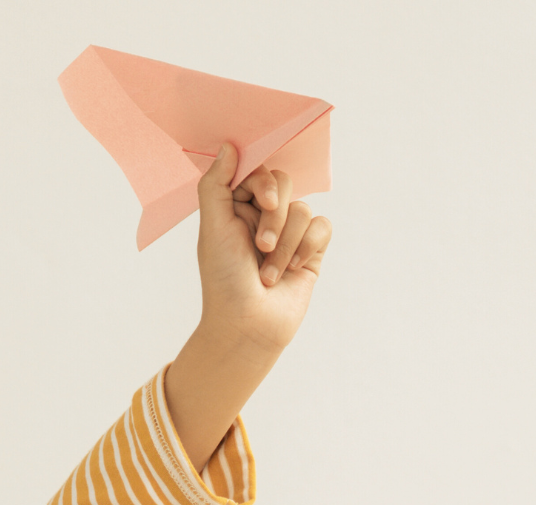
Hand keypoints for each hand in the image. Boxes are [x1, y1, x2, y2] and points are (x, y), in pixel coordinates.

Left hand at [163, 143, 331, 472]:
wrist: (247, 327)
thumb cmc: (224, 281)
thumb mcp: (213, 228)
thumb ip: (217, 183)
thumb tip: (229, 144)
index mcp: (237, 207)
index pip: (259, 171)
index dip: (264, 182)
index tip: (262, 201)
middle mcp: (264, 216)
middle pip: (286, 184)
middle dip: (275, 217)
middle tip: (261, 245)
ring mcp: (289, 234)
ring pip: (303, 210)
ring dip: (286, 244)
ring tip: (268, 274)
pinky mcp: (311, 252)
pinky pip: (322, 227)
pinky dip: (308, 247)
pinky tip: (293, 270)